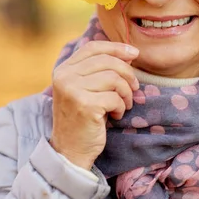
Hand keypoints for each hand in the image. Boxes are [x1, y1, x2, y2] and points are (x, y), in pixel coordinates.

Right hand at [49, 41, 138, 169]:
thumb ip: (100, 70)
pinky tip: (115, 115)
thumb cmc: (84, 118)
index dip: (116, 48)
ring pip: (114, 78)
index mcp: (64, 69)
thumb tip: (129, 54)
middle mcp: (65, 77)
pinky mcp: (84, 105)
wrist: (70, 151)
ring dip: (126, 93)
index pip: (93, 47)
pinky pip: (115, 97)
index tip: (134, 53)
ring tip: (124, 104)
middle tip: (134, 88)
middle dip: (127, 73)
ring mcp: (72, 90)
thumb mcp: (87, 89)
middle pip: (107, 61)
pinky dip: (121, 107)